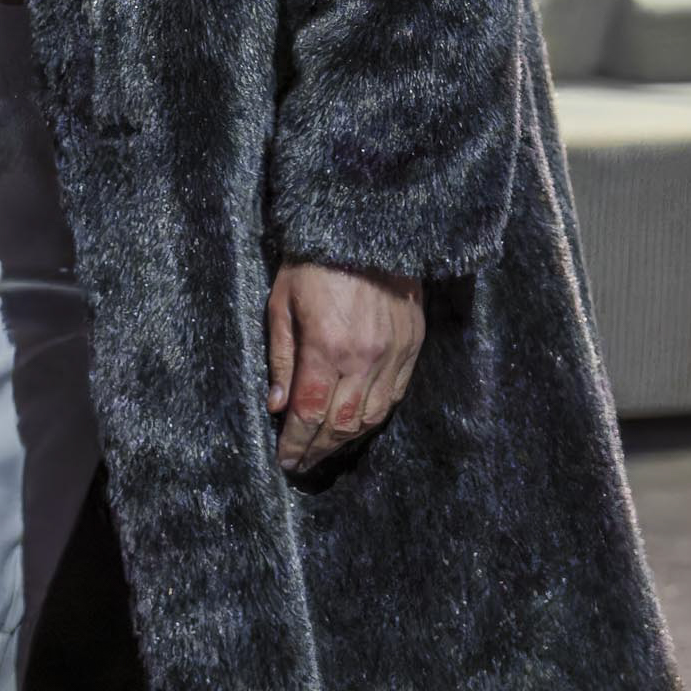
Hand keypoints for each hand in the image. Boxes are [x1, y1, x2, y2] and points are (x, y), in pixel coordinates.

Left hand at [268, 261, 422, 473]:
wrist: (365, 227)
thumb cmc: (313, 263)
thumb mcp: (281, 305)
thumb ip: (282, 359)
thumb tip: (278, 407)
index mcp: (326, 348)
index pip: (309, 415)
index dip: (296, 445)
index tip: (285, 461)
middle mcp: (364, 358)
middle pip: (341, 424)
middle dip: (318, 450)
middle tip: (303, 463)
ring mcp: (394, 354)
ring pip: (372, 417)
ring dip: (347, 440)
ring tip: (327, 449)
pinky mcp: (412, 345)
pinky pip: (396, 396)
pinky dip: (376, 417)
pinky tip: (359, 423)